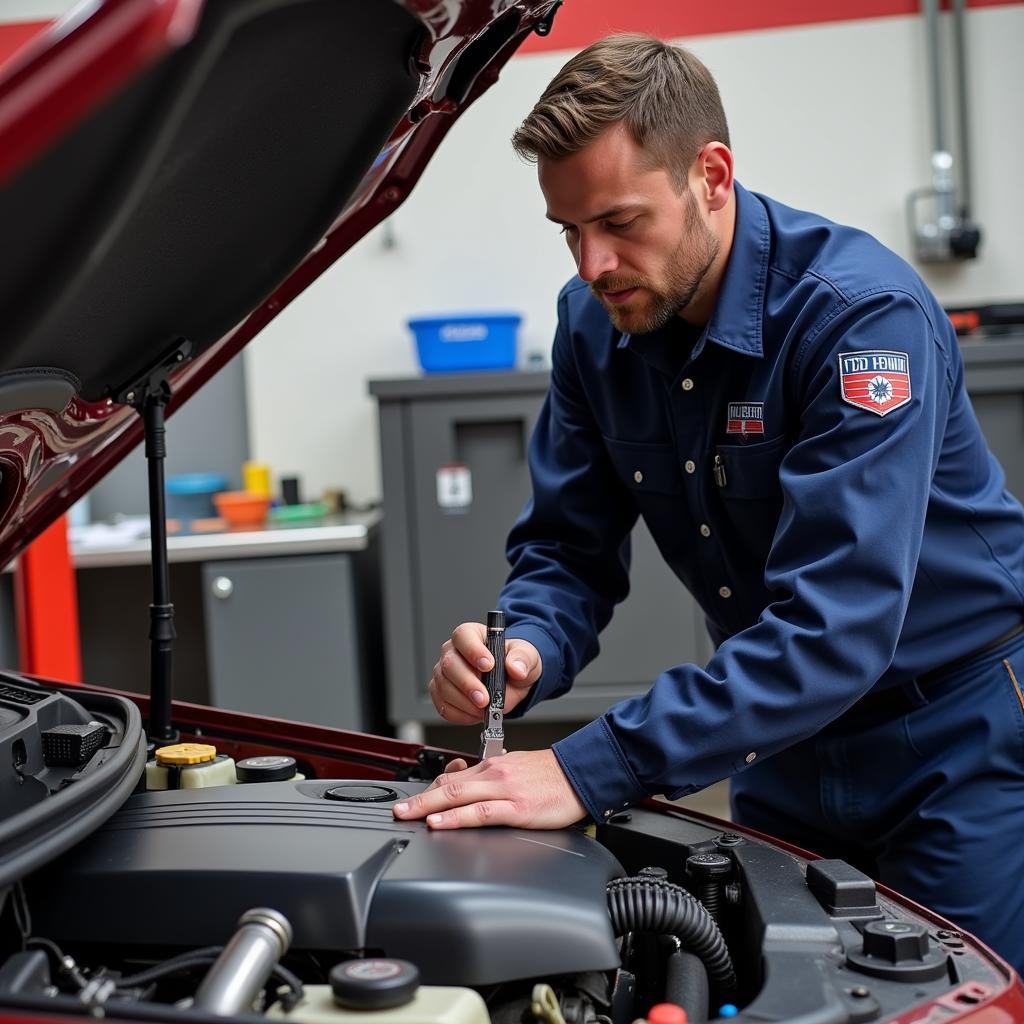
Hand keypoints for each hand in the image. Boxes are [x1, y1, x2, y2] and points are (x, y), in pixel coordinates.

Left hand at [392, 749, 586, 828]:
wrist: (580, 774)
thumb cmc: (551, 776)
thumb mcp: (515, 770)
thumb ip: (491, 779)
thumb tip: (468, 787)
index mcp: (492, 767)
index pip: (452, 778)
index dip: (428, 792)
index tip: (410, 802)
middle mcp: (493, 775)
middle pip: (447, 786)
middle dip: (418, 800)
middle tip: (397, 810)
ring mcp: (504, 791)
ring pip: (458, 796)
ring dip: (427, 807)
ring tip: (407, 816)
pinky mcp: (517, 808)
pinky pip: (479, 812)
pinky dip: (455, 818)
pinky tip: (440, 823)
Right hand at [428, 622, 541, 723]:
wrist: (512, 682)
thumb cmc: (514, 663)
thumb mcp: (527, 656)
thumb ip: (523, 659)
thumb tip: (517, 669)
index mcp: (471, 634)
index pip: (463, 636)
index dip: (473, 650)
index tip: (488, 665)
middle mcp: (452, 652)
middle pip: (449, 664)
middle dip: (468, 684)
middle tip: (485, 698)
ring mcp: (444, 674)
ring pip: (444, 687)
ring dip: (465, 703)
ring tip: (484, 708)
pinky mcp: (441, 694)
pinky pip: (444, 707)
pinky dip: (461, 714)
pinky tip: (476, 714)